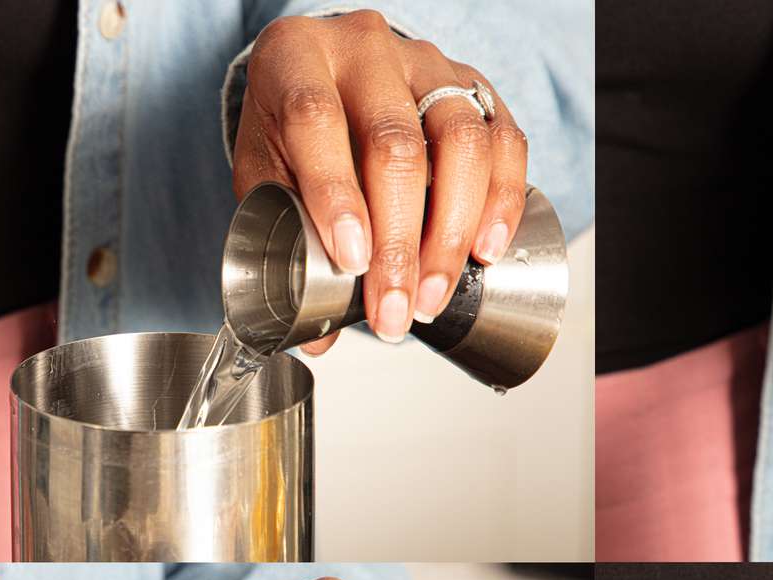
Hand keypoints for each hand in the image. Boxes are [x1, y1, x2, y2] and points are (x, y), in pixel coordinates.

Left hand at [233, 11, 528, 349]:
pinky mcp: (473, 87)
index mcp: (295, 60)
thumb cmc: (295, 129)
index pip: (316, 120)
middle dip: (400, 243)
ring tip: (436, 293)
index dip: (337, 195)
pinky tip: (486, 250)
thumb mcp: (268, 171)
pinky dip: (501, 201)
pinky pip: (504, 141)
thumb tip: (318, 337)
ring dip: (453, 232)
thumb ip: (285, 240)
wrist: (333, 80)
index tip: (352, 261)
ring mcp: (426, 66)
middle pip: (396, 145)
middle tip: (396, 309)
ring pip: (460, 142)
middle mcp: (365, 49)